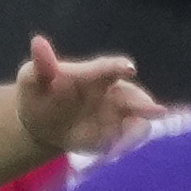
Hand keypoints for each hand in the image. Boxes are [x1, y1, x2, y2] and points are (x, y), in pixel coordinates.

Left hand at [11, 32, 160, 157]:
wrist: (39, 126)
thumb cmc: (40, 94)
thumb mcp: (33, 78)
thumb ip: (42, 64)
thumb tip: (38, 41)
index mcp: (93, 74)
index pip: (109, 68)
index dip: (119, 67)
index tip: (129, 68)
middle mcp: (111, 93)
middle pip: (132, 96)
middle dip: (143, 103)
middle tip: (156, 111)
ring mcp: (115, 115)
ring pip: (134, 119)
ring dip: (139, 127)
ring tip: (139, 134)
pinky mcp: (113, 136)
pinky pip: (124, 140)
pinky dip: (125, 143)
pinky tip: (121, 149)